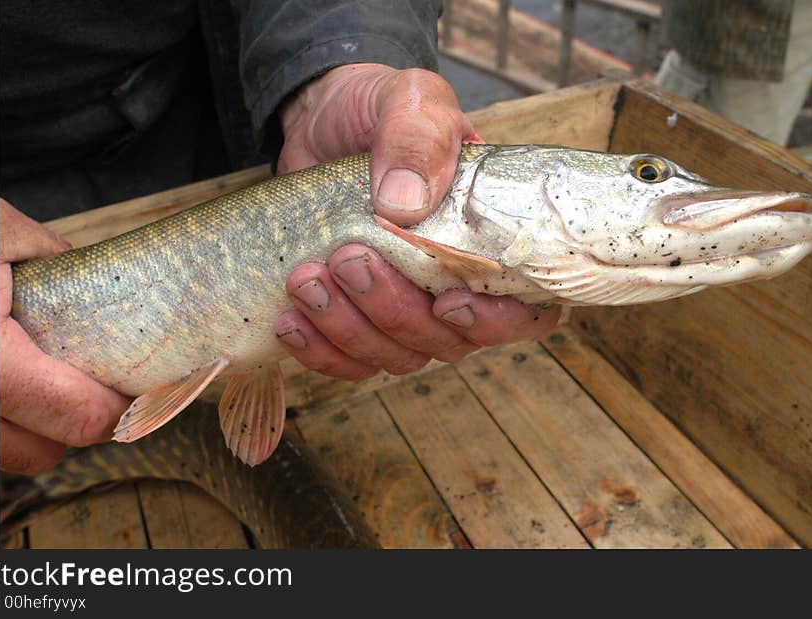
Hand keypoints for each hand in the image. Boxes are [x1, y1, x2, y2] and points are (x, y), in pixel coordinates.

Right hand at [0, 199, 130, 474]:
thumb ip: (58, 262)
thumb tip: (110, 285)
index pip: (78, 418)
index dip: (114, 404)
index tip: (126, 381)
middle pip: (42, 454)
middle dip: (72, 421)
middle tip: (81, 376)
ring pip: (2, 457)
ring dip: (27, 428)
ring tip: (32, 373)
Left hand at [273, 64, 561, 378]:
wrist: (325, 123)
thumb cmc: (385, 111)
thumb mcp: (411, 101)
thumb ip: (418, 138)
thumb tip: (404, 205)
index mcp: (491, 243)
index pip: (523, 313)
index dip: (492, 323)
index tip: (445, 301)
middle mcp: (455, 287)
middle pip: (445, 341)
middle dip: (394, 310)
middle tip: (348, 258)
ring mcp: (405, 311)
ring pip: (394, 357)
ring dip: (348, 328)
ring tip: (306, 278)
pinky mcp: (355, 319)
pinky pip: (347, 362)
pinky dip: (318, 350)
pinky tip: (288, 319)